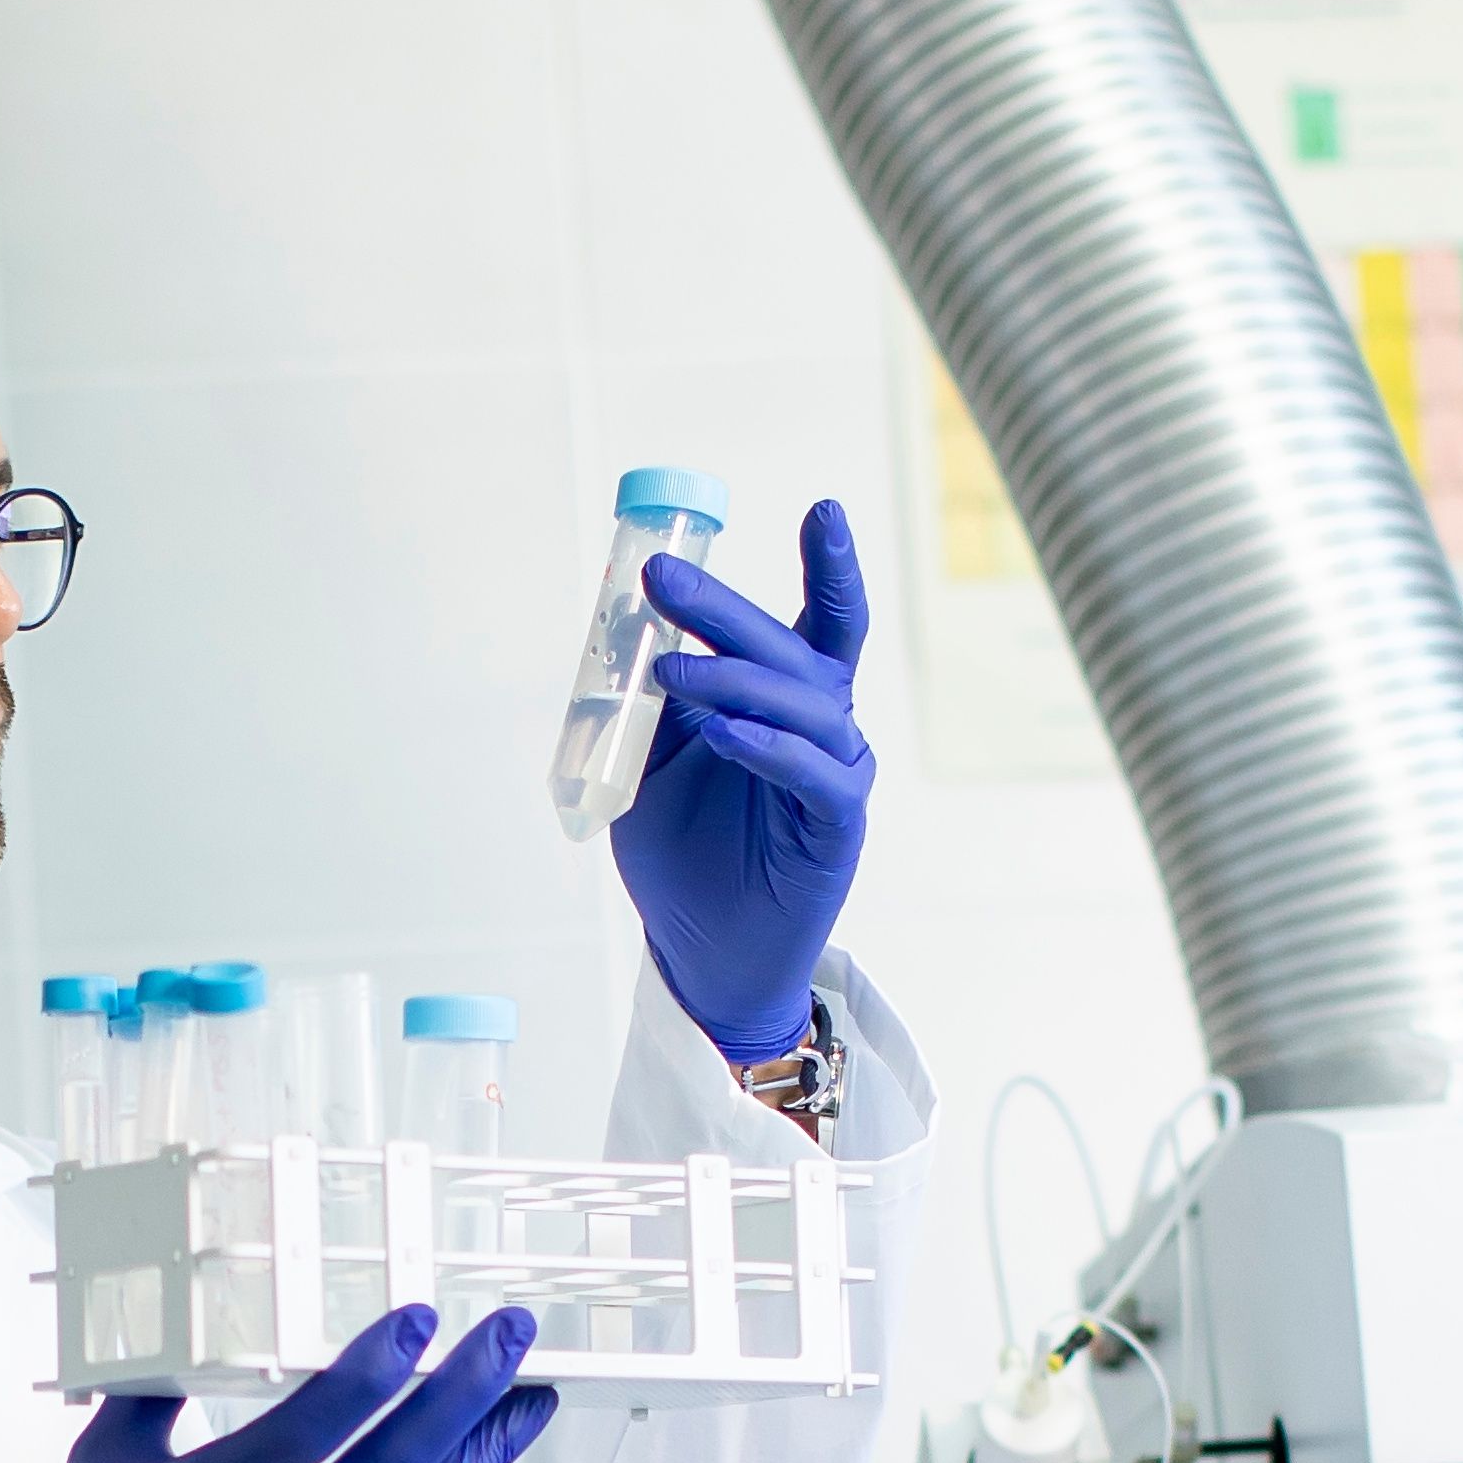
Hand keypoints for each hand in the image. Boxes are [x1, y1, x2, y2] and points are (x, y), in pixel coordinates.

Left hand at [612, 498, 873, 1068]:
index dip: (829, 565)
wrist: (701, 954)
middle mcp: (823, 729)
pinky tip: (725, 735)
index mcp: (786, 703)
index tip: (821, 509)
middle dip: (727, 608)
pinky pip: (814, 775)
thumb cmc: (683, 855)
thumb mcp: (652, 761)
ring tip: (671, 671)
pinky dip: (769, 748)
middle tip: (663, 580)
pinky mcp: (835, 830)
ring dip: (735, 679)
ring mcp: (834, 777)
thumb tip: (627, 623)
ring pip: (805, 705)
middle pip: (795, 649)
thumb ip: (654, 700)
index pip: (818, 621)